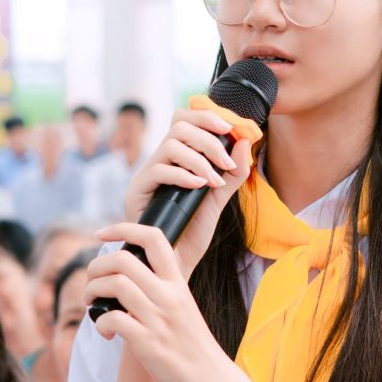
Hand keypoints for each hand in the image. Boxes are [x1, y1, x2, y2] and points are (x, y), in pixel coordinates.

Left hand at [84, 221, 248, 381]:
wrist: (213, 381)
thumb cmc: (193, 346)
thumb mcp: (183, 307)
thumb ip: (160, 290)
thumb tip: (127, 277)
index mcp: (178, 283)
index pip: (153, 237)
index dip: (122, 228)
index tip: (102, 234)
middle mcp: (169, 296)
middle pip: (123, 259)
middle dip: (96, 267)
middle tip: (92, 283)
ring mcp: (159, 319)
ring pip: (115, 284)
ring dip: (93, 292)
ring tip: (94, 305)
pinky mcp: (149, 343)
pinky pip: (113, 319)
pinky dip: (100, 322)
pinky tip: (106, 332)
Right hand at [122, 108, 252, 276]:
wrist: (171, 264)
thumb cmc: (190, 232)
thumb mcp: (217, 199)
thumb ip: (232, 173)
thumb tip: (245, 143)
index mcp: (176, 159)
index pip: (185, 120)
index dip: (207, 116)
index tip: (232, 128)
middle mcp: (159, 161)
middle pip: (178, 124)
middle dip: (208, 139)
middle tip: (225, 163)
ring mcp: (146, 175)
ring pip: (170, 144)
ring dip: (199, 159)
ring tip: (214, 180)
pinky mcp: (137, 192)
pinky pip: (158, 170)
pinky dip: (184, 174)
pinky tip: (200, 186)